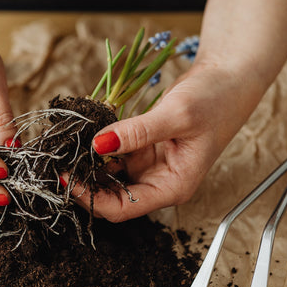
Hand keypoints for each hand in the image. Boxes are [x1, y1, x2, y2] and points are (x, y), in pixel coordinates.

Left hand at [68, 63, 263, 221]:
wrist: (228, 77)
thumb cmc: (215, 100)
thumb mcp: (177, 115)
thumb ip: (137, 132)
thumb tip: (98, 145)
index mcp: (172, 187)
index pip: (123, 208)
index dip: (91, 199)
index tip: (66, 179)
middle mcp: (158, 182)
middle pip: (111, 197)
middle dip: (84, 186)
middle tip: (58, 165)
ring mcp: (148, 165)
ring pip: (108, 176)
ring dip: (87, 167)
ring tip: (64, 152)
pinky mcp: (142, 148)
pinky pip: (112, 154)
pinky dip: (96, 148)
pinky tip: (80, 139)